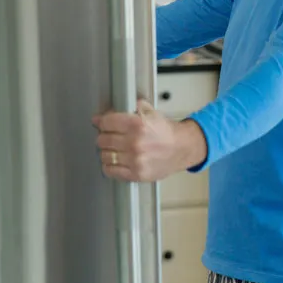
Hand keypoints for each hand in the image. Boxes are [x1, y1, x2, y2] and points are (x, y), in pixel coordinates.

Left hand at [92, 99, 206, 181]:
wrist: (182, 148)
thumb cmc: (167, 132)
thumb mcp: (152, 113)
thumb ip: (132, 109)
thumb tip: (108, 113)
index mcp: (138, 124)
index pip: (106, 123)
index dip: (101, 122)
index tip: (99, 122)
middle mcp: (135, 142)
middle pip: (102, 140)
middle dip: (104, 136)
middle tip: (108, 135)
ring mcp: (135, 160)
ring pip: (104, 155)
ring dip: (107, 151)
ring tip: (114, 148)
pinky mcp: (136, 174)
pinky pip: (110, 170)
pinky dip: (109, 165)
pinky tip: (115, 160)